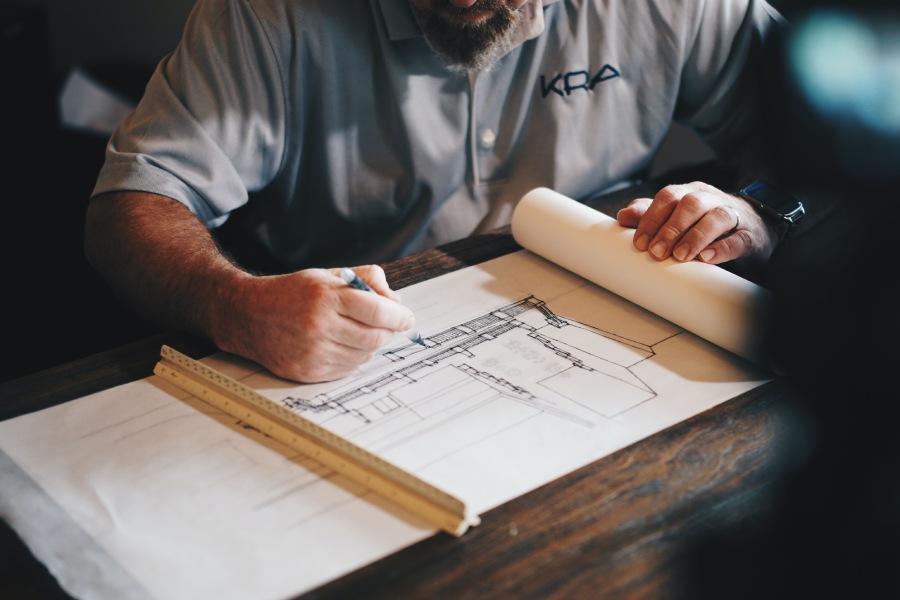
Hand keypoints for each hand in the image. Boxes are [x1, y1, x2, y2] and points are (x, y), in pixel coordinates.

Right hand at [212, 265, 416, 382]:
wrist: (248, 315)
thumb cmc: (292, 293)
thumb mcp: (328, 275)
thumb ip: (366, 279)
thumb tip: (396, 301)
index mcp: (326, 297)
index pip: (378, 311)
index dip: (400, 317)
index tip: (407, 318)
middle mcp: (319, 326)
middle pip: (376, 337)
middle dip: (387, 331)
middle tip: (385, 325)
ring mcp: (313, 352)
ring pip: (364, 356)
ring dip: (369, 345)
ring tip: (356, 332)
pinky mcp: (307, 372)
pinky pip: (347, 370)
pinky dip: (352, 358)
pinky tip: (341, 345)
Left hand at [616, 181, 776, 264]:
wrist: (751, 228)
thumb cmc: (704, 222)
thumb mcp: (676, 216)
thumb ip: (650, 215)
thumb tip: (622, 216)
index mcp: (690, 193)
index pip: (668, 197)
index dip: (651, 218)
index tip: (639, 243)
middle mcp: (711, 199)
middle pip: (690, 204)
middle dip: (670, 229)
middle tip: (656, 252)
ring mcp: (733, 215)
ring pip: (716, 217)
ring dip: (695, 236)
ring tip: (680, 256)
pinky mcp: (749, 235)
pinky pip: (738, 239)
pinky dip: (722, 248)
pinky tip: (707, 258)